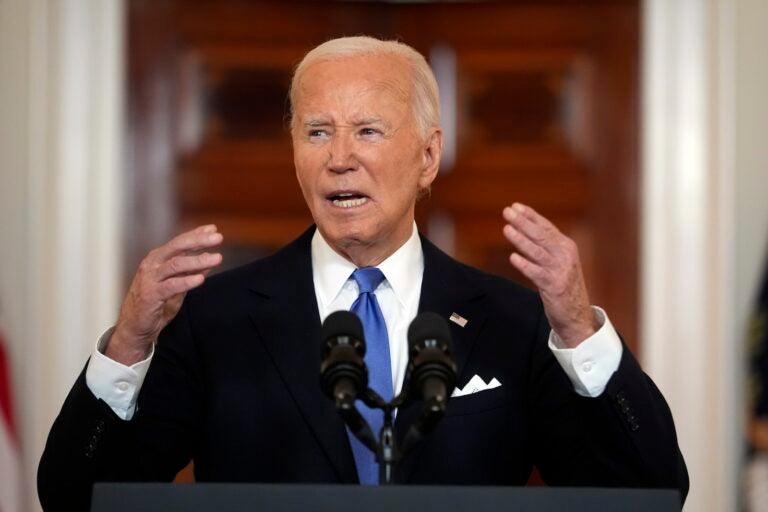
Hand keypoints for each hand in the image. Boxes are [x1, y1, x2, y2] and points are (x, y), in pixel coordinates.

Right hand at [106, 225, 223, 364]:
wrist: (136, 326)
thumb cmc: (156, 303)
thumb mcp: (177, 284)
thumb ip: (191, 271)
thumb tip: (209, 257)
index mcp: (158, 258)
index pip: (180, 242)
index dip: (197, 234)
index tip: (214, 229)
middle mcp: (153, 264)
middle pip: (177, 247)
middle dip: (199, 241)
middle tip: (218, 238)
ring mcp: (150, 279)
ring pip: (176, 264)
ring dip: (198, 260)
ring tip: (217, 258)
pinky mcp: (151, 295)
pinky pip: (171, 286)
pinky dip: (186, 281)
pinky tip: (201, 279)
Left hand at [502, 203, 597, 347]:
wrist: (577, 315)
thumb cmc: (564, 286)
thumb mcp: (559, 262)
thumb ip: (546, 247)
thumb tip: (524, 230)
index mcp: (566, 247)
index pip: (546, 227)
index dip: (530, 216)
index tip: (516, 206)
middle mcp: (565, 255)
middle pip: (541, 235)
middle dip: (523, 222)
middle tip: (508, 211)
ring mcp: (560, 270)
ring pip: (537, 251)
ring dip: (521, 239)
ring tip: (506, 229)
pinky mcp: (554, 286)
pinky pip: (536, 273)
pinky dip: (524, 264)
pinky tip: (513, 257)